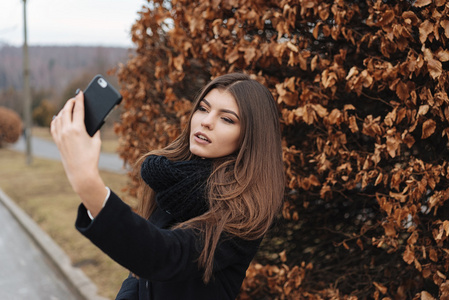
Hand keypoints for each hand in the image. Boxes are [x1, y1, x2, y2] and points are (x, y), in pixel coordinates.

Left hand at [51, 91, 106, 215]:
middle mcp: (67, 131)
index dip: (80, 100)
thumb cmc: (91, 157)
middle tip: (74, 98)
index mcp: (78, 129)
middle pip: (66, 111)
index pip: (78, 109)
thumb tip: (92, 121)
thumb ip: (94, 129)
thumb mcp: (96, 141)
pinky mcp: (57, 141)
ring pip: (59, 117)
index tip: (80, 93)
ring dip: (63, 110)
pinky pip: (54, 126)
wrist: (81, 172)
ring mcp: (60, 136)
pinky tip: (58, 117)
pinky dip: (56, 119)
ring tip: (68, 106)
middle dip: (70, 103)